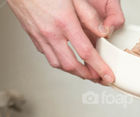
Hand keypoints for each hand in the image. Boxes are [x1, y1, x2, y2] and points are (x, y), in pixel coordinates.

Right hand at [6, 0, 124, 82]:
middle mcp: (50, 32)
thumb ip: (89, 16)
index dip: (99, 67)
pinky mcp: (32, 35)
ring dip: (73, 71)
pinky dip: (59, 62)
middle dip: (87, 75)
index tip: (108, 75)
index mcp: (64, 22)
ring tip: (85, 72)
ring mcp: (39, 36)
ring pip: (58, 64)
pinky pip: (47, 55)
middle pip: (71, 65)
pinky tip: (66, 59)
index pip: (85, 52)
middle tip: (98, 78)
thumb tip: (103, 32)